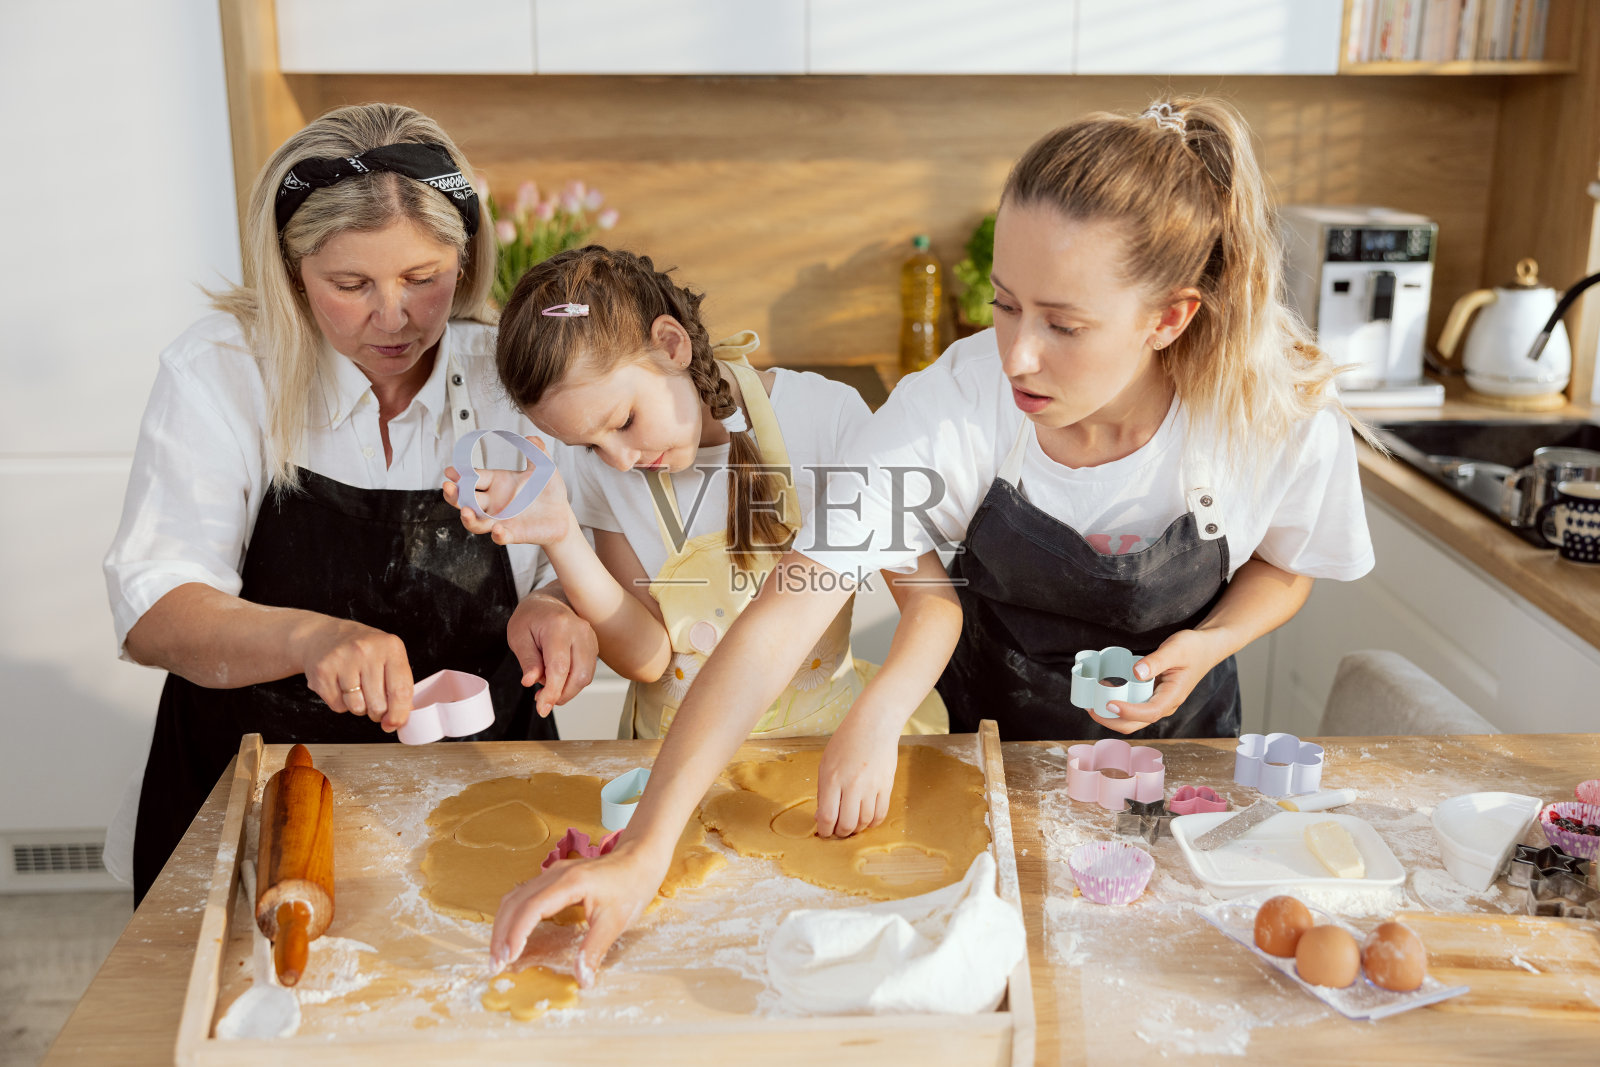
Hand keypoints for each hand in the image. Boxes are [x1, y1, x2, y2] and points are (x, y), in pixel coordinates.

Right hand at [292, 615, 413, 730]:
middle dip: (378, 712)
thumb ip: (399, 685)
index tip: (394, 724)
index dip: (399, 714)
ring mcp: (342, 660)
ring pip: (357, 707)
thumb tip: (397, 720)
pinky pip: (338, 706)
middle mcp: (366, 651)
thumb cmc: (362, 650)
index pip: (401, 691)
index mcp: (390, 647)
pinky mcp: (322, 671)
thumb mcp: (388, 657)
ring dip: (358, 707)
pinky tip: (340, 685)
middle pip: (378, 704)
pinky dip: (341, 703)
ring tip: (356, 689)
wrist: (324, 636)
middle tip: (374, 703)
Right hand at [443, 436, 574, 546]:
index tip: (450, 471)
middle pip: (466, 500)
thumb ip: (538, 452)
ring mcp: (501, 519)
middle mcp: (493, 503)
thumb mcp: (544, 469)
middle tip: (447, 487)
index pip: (474, 478)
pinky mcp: (513, 534)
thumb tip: (532, 438)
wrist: (562, 515)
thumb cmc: (548, 491)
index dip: (460, 475)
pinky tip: (498, 530)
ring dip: (468, 517)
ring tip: (465, 511)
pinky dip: (498, 535)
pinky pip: (500, 537)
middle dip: (454, 495)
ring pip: (476, 522)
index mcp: (497, 483)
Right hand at [489, 839, 664, 985]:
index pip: (531, 907)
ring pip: (515, 897)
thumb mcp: (616, 922)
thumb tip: (582, 979)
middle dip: (501, 934)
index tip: (508, 958)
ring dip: (503, 925)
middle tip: (496, 965)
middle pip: (515, 902)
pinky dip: (512, 916)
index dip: (516, 933)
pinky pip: (523, 896)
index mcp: (569, 883)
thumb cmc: (631, 886)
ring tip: (499, 955)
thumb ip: (594, 949)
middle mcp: (555, 875)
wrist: (639, 860)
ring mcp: (552, 874)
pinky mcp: (553, 879)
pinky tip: (512, 935)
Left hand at [508, 591, 597, 717]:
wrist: (549, 601)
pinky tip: (557, 678)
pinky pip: (587, 671)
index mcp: (559, 627)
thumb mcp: (518, 636)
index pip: (559, 667)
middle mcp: (580, 631)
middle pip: (579, 675)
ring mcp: (590, 638)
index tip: (542, 709)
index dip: (552, 692)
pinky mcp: (594, 645)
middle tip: (541, 700)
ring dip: (567, 689)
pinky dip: (573, 681)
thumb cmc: (530, 617)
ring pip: (586, 676)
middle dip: (562, 695)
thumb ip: (527, 660)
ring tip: (547, 685)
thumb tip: (531, 682)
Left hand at [815, 715, 899, 836]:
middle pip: (846, 824)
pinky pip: (880, 813)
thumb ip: (822, 792)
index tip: (824, 832)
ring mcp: (871, 786)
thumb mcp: (826, 763)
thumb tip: (820, 817)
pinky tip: (867, 820)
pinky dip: (873, 823)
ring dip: (857, 829)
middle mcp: (851, 785)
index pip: (826, 816)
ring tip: (852, 825)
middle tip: (838, 832)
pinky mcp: (886, 786)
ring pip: (864, 821)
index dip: (824, 830)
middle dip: (840, 833)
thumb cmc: (847, 741)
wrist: (874, 724)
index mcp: (832, 778)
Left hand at [1091, 628, 1228, 735]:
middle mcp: (1164, 705)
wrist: (1205, 649)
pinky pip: (1133, 708)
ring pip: (1132, 719)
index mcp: (1172, 696)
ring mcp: (1158, 703)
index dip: (1128, 712)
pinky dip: (1117, 706)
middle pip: (1136, 723)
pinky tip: (1103, 694)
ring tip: (1091, 703)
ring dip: (1111, 716)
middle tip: (1090, 708)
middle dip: (1111, 720)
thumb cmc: (1193, 648)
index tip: (1109, 704)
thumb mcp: (1176, 649)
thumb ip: (1157, 661)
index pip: (1149, 712)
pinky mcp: (1152, 697)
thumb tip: (1136, 672)